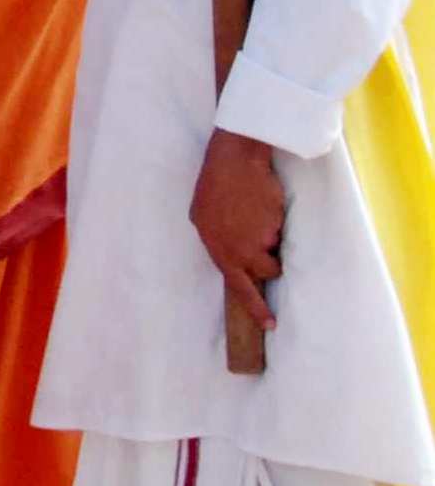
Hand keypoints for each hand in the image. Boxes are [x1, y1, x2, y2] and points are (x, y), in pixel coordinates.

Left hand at [190, 127, 284, 334]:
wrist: (235, 160)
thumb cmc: (217, 184)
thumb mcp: (203, 214)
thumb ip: (218, 238)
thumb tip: (232, 254)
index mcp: (214, 247)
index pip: (237, 286)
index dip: (255, 306)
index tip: (271, 325)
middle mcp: (233, 250)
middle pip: (263, 272)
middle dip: (270, 259)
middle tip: (263, 234)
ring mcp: (253, 241)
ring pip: (275, 253)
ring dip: (273, 239)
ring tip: (260, 212)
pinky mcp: (272, 228)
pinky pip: (281, 232)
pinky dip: (276, 221)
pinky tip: (263, 202)